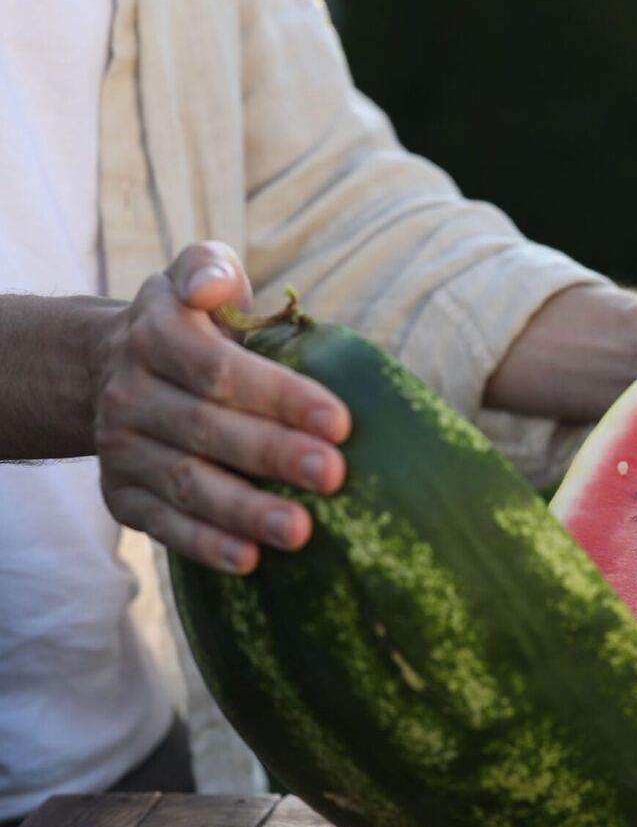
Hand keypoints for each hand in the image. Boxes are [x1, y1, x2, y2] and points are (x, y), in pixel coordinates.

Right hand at [91, 242, 351, 574]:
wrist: (107, 368)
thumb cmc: (190, 323)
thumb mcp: (194, 276)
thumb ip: (208, 267)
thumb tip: (216, 284)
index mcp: (157, 337)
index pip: (221, 371)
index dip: (280, 396)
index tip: (339, 421)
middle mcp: (131, 395)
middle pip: (208, 430)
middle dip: (274, 455)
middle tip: (332, 476)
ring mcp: (123, 451)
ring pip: (188, 484)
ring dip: (245, 511)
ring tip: (301, 532)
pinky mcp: (122, 496)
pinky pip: (163, 525)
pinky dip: (204, 545)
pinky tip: (249, 560)